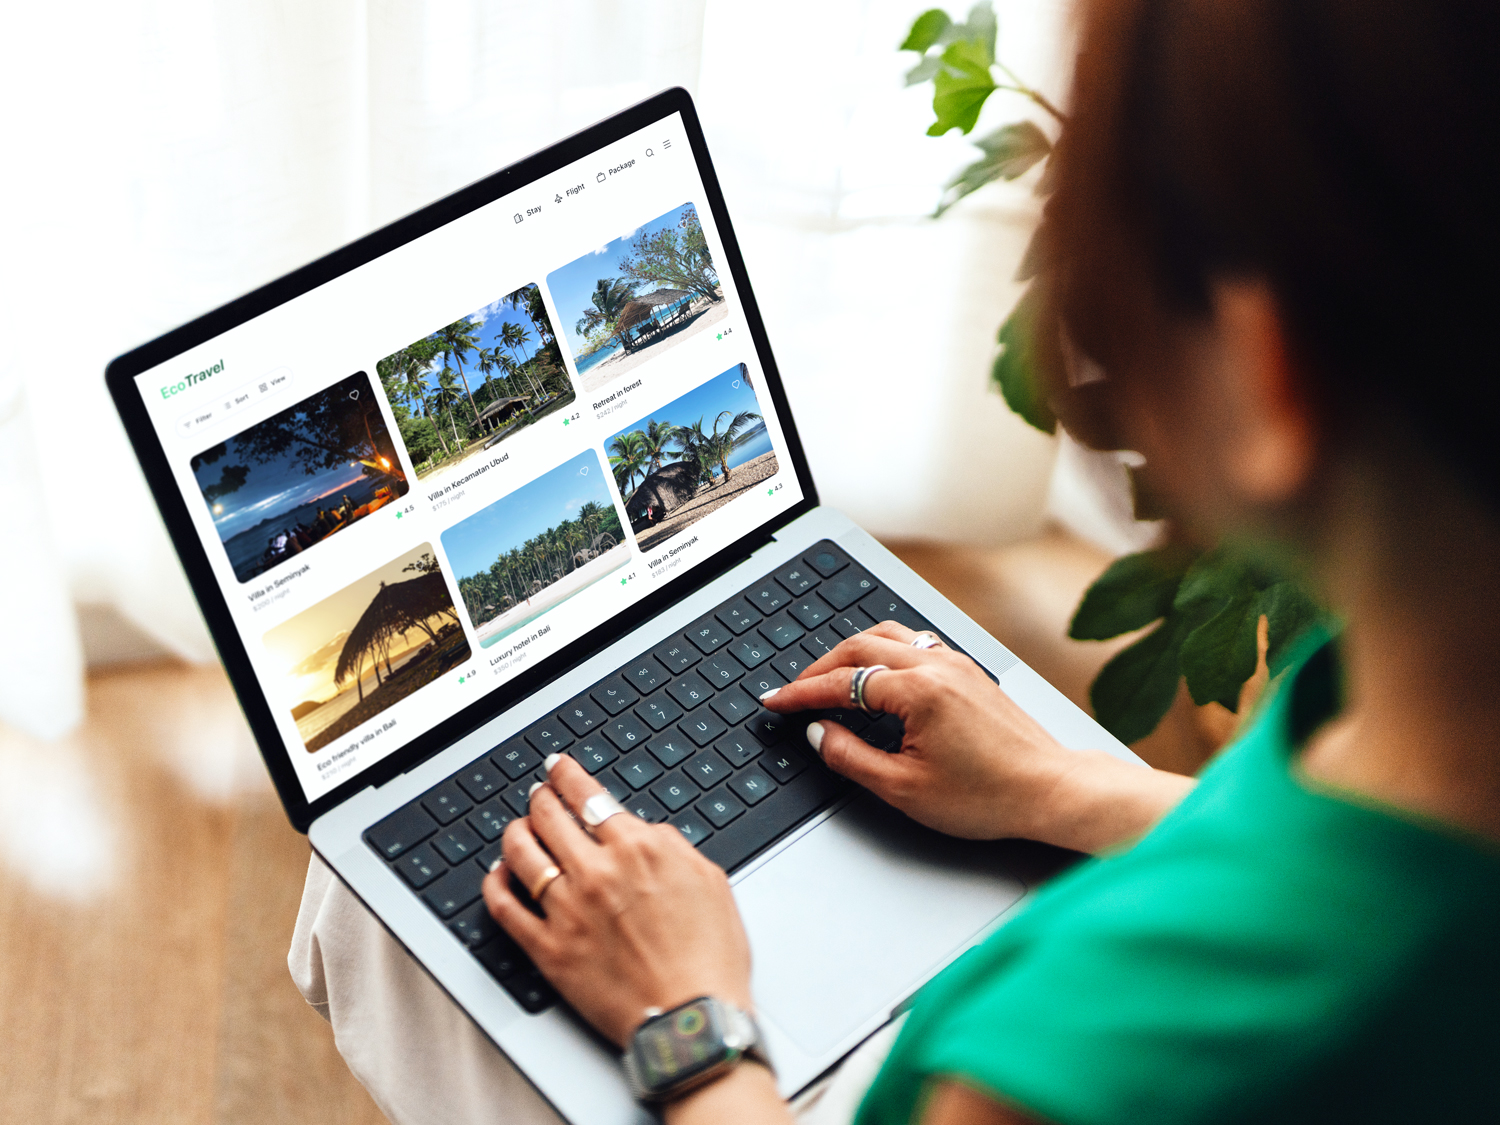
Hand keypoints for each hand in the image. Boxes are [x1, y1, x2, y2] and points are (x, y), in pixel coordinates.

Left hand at [482, 756, 753, 1046]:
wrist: (693, 1018)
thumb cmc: (710, 959)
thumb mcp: (710, 882)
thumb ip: (673, 847)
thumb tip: (646, 832)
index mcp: (638, 850)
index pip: (589, 797)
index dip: (567, 775)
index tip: (558, 768)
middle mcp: (597, 872)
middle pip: (549, 817)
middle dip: (540, 798)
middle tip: (539, 795)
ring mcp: (567, 911)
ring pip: (521, 853)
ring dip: (515, 832)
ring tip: (517, 828)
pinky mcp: (549, 950)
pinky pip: (504, 908)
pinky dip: (495, 884)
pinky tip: (497, 875)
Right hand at [761, 622, 1193, 850]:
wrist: (1051, 790)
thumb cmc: (989, 796)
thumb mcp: (905, 790)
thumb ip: (852, 758)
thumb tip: (820, 734)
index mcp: (917, 691)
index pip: (842, 683)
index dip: (801, 694)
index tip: (775, 701)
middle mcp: (936, 665)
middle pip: (859, 647)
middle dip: (819, 667)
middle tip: (794, 691)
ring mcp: (956, 663)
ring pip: (888, 635)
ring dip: (851, 651)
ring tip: (828, 676)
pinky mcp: (969, 670)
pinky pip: (915, 641)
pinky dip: (883, 649)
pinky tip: (878, 670)